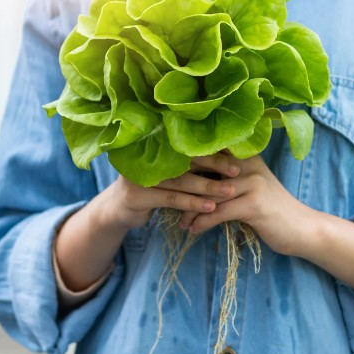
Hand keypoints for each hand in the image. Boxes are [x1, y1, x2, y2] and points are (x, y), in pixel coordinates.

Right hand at [101, 152, 240, 230]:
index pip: (188, 144)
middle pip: (187, 159)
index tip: (235, 152)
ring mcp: (140, 175)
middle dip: (214, 164)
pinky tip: (210, 207)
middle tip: (236, 170)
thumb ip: (188, 164)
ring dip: (208, 186)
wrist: (117, 210)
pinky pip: (172, 199)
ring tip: (230, 191)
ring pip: (182, 181)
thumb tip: (226, 155)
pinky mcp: (137, 196)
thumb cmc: (152, 188)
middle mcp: (147, 156)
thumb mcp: (168, 173)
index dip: (212, 147)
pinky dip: (193, 203)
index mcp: (157, 146)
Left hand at [179, 154, 311, 255]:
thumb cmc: (272, 209)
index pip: (211, 151)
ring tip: (178, 221)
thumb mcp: (252, 186)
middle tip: (165, 196)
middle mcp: (248, 164)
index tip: (167, 173)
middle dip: (183, 183)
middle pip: (206, 168)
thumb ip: (230, 177)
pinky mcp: (253, 204)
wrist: (302, 228)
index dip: (188, 160)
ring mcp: (252, 183)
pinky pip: (218, 212)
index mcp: (247, 156)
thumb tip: (198, 178)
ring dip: (190, 210)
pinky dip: (202, 223)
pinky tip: (192, 230)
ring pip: (209, 194)